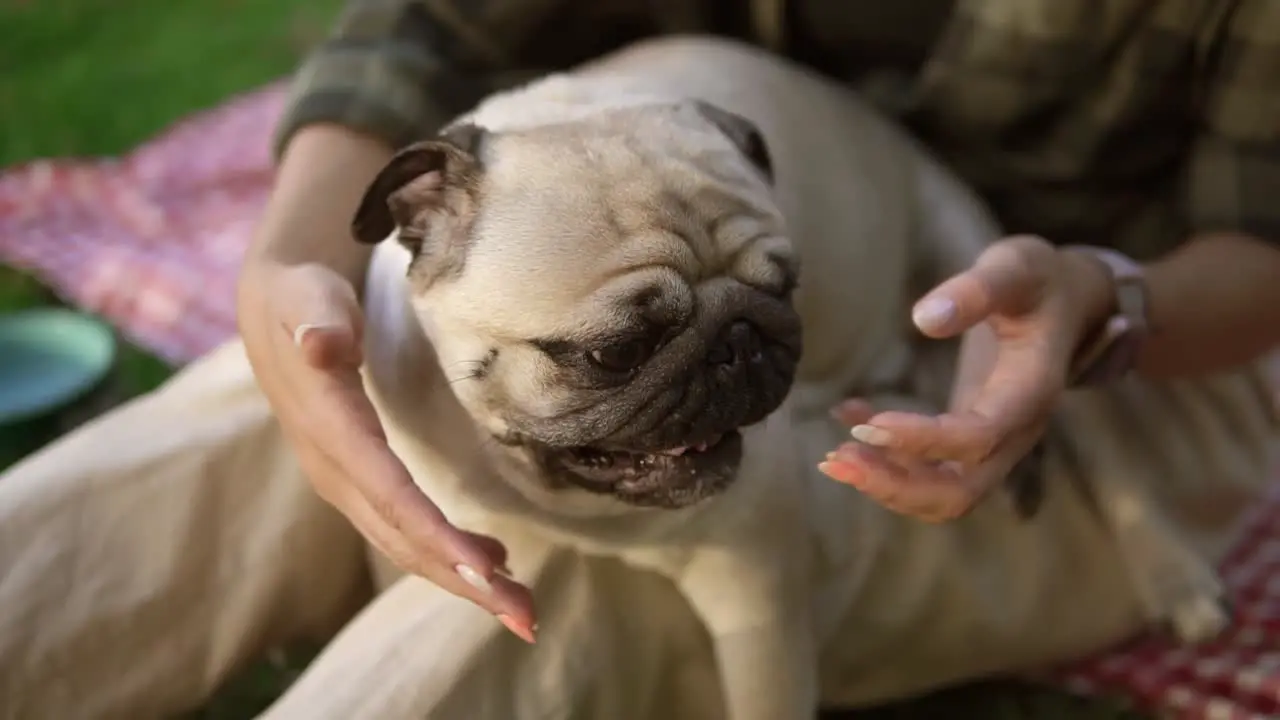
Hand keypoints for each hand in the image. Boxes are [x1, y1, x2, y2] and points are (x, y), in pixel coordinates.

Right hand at [237, 259, 536, 640]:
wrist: (272, 307)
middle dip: (463, 581)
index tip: (485, 573)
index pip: (390, 495)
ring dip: (462, 579)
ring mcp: (345, 481)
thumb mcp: (308, 300)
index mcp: (331, 432)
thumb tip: (322, 346)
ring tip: (521, 607)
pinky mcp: (358, 480)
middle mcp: (336, 471)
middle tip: (525, 617)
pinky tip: (493, 564)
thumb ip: (317, 324)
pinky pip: (405, 527)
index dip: (436, 536)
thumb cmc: (302, 298)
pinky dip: (447, 553)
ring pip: (406, 543)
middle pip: (404, 537)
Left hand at [818, 236, 1110, 520]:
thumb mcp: (1016, 266)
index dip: (924, 440)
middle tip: (835, 460)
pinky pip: (930, 469)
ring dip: (887, 485)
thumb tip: (924, 318)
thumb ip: (976, 289)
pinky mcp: (971, 438)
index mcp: (1030, 391)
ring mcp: (995, 441)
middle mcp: (1016, 431)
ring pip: (945, 493)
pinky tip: (846, 416)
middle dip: (896, 487)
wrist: (1070, 301)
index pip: (978, 438)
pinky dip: (887, 460)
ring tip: (832, 459)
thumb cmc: (1040, 281)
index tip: (869, 428)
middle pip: (961, 490)